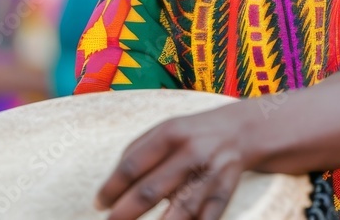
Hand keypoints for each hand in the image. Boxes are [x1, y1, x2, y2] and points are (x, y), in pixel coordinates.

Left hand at [96, 102, 253, 219]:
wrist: (240, 132)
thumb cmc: (190, 134)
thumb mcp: (163, 129)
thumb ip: (135, 152)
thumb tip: (111, 188)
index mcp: (170, 134)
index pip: (132, 165)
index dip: (112, 188)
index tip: (99, 204)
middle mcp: (190, 153)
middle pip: (151, 190)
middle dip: (125, 212)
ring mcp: (210, 176)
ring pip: (180, 209)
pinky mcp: (224, 194)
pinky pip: (206, 219)